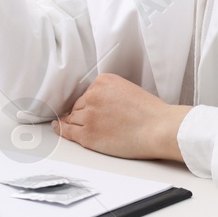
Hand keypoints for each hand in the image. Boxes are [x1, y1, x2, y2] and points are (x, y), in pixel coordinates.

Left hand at [53, 74, 189, 161]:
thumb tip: (100, 105)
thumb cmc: (152, 114)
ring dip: (72, 121)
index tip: (92, 108)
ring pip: (73, 118)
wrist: (159, 129)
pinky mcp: (87, 134)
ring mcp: (88, 115)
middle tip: (92, 121)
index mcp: (103, 81)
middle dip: (83, 112)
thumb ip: (110, 94)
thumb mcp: (129, 90)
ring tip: (68, 124)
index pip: (88, 92)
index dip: (90, 102)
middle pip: (79, 105)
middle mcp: (92, 95)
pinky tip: (58, 127)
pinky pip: (68, 131)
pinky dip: (61, 129)